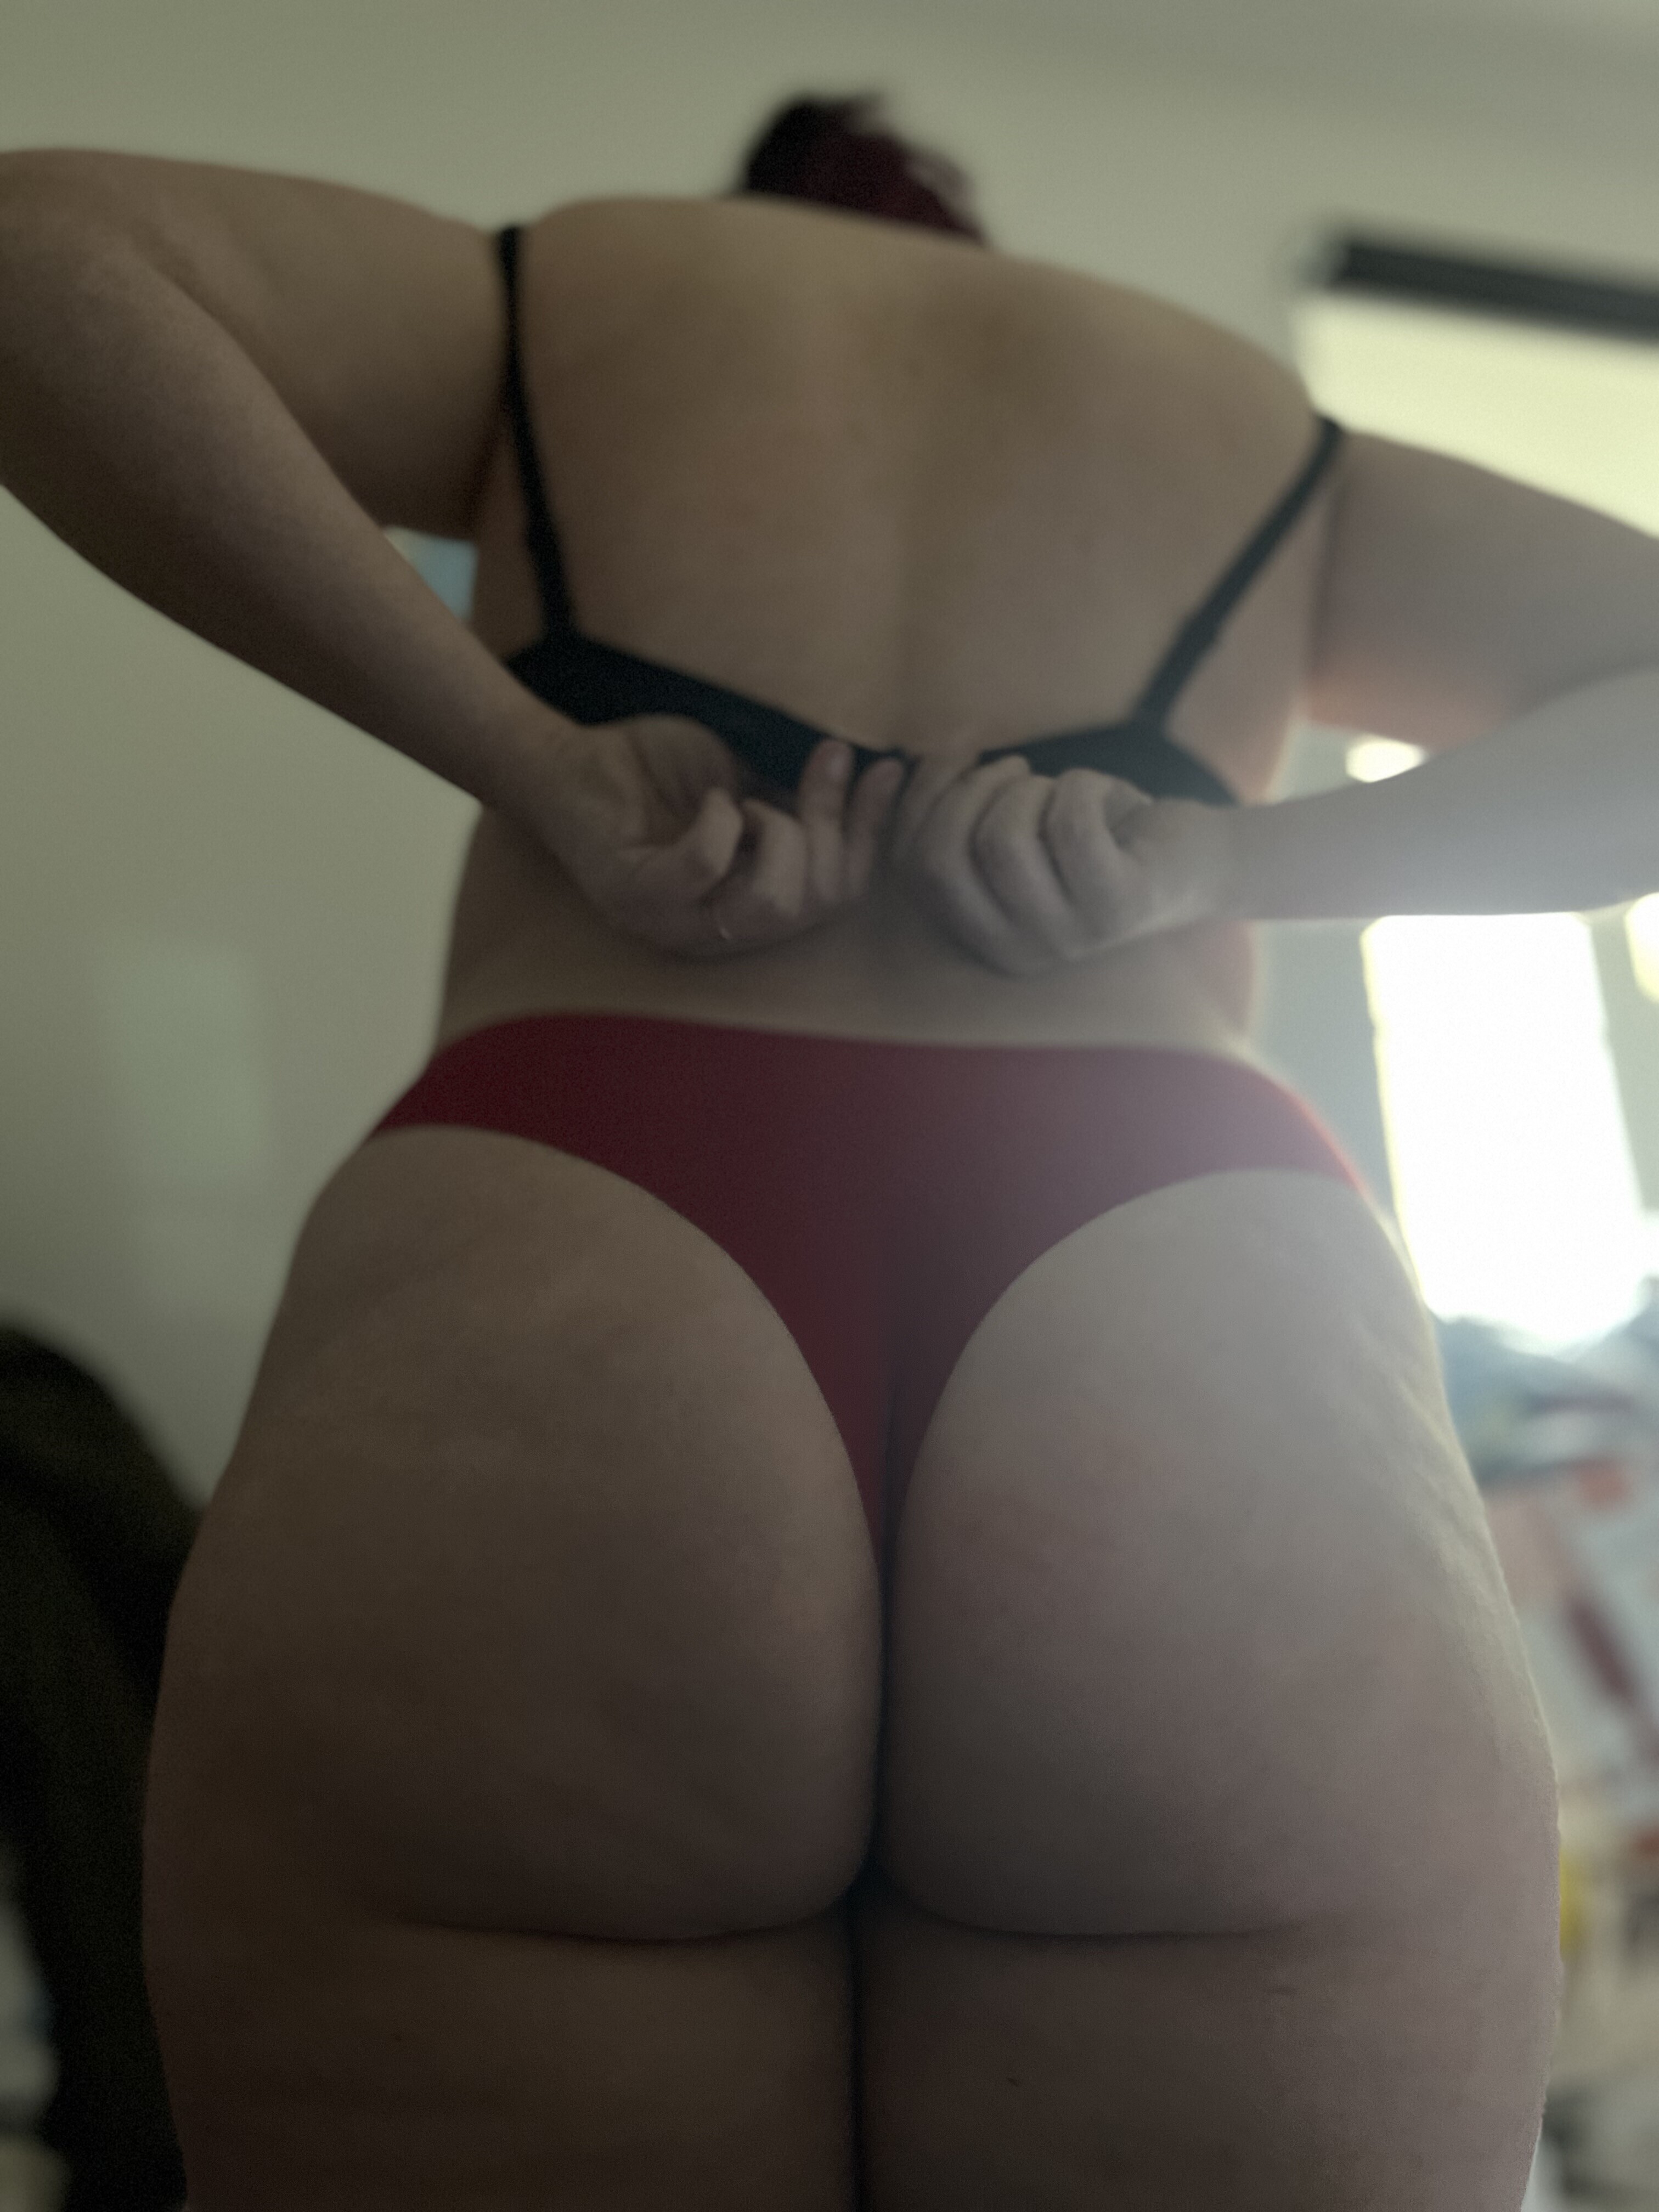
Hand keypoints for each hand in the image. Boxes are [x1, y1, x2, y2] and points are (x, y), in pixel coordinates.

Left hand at [521, 715, 906, 957]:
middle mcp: (718, 933)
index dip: (870, 836)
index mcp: (750, 910)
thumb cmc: (656, 771)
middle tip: (815, 765)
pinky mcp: (635, 896)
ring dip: (779, 830)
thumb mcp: (747, 780)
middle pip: (818, 902)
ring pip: (773, 901)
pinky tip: (711, 799)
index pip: (839, 897)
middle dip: (830, 825)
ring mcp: (675, 923)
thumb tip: (875, 773)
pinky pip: (705, 870)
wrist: (567, 758)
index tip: (886, 770)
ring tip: (745, 798)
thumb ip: (800, 796)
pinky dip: (719, 823)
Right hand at [890, 752, 1231, 975]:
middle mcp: (1015, 951)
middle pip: (940, 859)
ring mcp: (1066, 937)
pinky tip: (1106, 792)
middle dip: (970, 791)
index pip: (911, 867)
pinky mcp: (1117, 910)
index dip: (923, 796)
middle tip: (1018, 771)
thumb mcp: (1019, 823)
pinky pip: (1070, 826)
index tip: (961, 753)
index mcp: (981, 935)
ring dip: (1030, 789)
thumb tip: (918, 757)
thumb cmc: (1101, 835)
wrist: (1199, 862)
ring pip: (1001, 840)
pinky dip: (1083, 785)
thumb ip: (961, 806)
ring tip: (1063, 790)